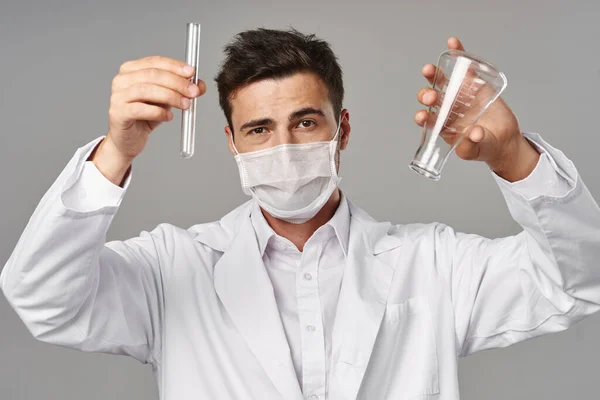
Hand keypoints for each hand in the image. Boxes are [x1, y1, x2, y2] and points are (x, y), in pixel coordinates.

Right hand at [105, 55, 206, 161]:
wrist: (129, 139)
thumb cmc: (145, 116)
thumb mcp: (167, 100)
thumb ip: (181, 90)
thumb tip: (200, 85)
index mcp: (132, 70)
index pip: (155, 62)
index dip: (175, 66)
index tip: (192, 73)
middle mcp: (122, 79)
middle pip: (153, 75)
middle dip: (177, 83)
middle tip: (193, 92)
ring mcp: (118, 96)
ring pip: (147, 90)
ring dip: (171, 97)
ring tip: (185, 105)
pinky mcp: (118, 113)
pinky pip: (140, 109)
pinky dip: (158, 112)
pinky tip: (168, 117)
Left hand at [415, 37, 539, 181]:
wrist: (503, 140)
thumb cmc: (484, 147)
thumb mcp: (477, 151)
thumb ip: (472, 145)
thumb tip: (473, 134)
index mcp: (442, 126)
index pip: (428, 119)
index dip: (422, 116)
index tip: (422, 116)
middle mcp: (446, 109)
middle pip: (431, 98)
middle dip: (426, 95)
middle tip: (431, 96)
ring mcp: (459, 95)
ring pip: (442, 81)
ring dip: (434, 75)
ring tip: (428, 70)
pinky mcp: (473, 84)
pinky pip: (464, 68)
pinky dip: (458, 54)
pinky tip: (452, 44)